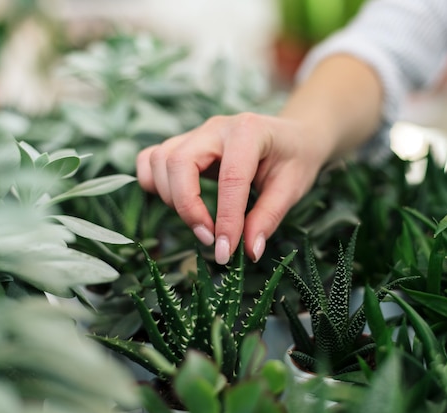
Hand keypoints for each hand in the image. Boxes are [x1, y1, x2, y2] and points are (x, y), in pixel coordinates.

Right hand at [136, 112, 329, 263]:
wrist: (293, 135)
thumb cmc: (295, 158)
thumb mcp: (293, 187)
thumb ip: (268, 217)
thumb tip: (248, 251)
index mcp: (249, 131)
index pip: (230, 178)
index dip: (226, 219)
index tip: (225, 251)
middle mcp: (216, 127)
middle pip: (179, 162)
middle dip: (187, 207)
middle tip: (209, 239)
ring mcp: (196, 133)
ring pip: (161, 160)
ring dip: (170, 198)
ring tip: (199, 223)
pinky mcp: (183, 144)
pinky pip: (151, 158)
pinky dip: (153, 182)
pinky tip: (173, 202)